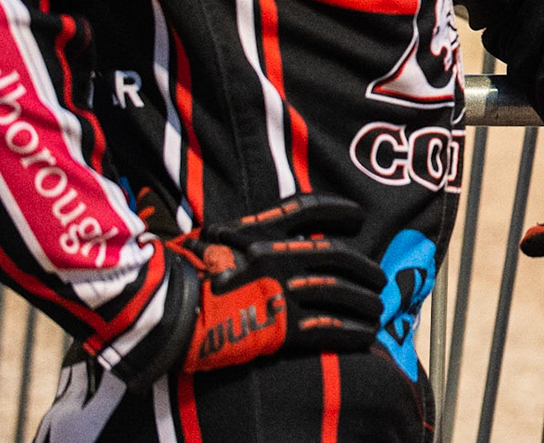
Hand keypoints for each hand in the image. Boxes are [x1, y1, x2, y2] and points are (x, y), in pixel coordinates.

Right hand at [174, 193, 385, 372]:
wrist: (163, 309)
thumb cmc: (178, 274)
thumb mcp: (211, 238)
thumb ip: (239, 235)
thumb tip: (249, 237)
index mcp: (261, 230)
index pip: (310, 208)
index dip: (339, 210)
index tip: (359, 215)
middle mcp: (280, 255)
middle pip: (338, 255)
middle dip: (364, 268)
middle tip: (379, 278)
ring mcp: (283, 289)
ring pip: (340, 292)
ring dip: (365, 302)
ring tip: (378, 310)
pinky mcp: (283, 325)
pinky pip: (330, 327)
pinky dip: (353, 331)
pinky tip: (366, 335)